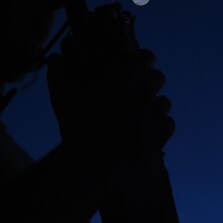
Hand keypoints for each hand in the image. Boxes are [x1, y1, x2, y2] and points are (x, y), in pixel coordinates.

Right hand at [46, 34, 174, 165]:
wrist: (93, 166)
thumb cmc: (76, 127)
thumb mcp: (62, 99)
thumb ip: (57, 74)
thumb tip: (53, 57)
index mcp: (125, 78)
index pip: (147, 56)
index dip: (141, 60)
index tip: (134, 65)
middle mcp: (145, 93)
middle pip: (158, 78)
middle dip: (148, 82)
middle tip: (134, 91)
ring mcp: (155, 115)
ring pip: (164, 102)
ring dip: (154, 105)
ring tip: (140, 113)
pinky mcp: (160, 137)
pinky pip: (168, 123)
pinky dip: (159, 126)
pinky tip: (147, 130)